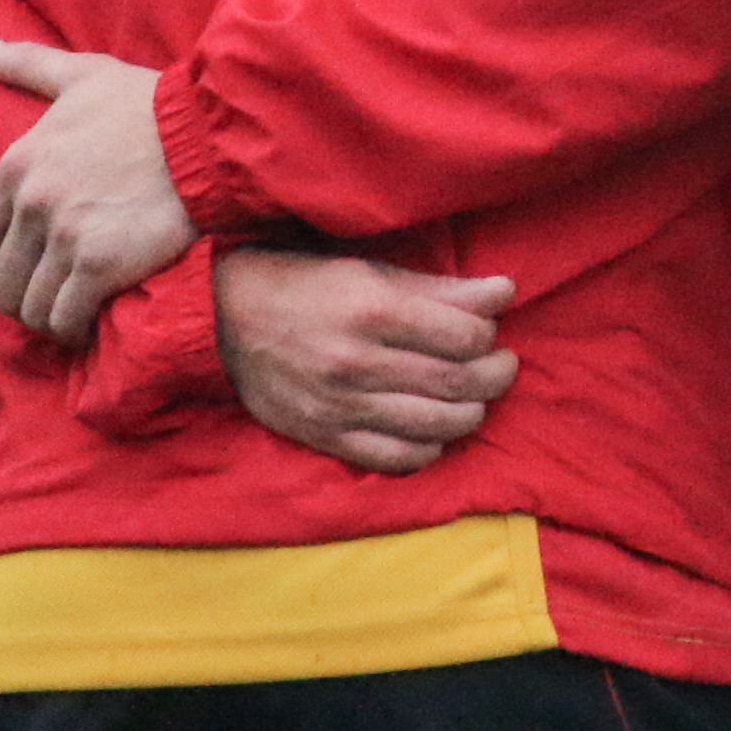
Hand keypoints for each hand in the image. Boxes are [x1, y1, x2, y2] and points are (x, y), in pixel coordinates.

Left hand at [0, 35, 193, 345]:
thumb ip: (24, 64)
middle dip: (22, 301)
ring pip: (32, 308)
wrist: (212, 134)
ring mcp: (65, 235)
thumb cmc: (152, 106)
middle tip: (52, 301)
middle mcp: (33, 202)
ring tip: (75, 314)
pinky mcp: (102, 263)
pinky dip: (76, 329)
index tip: (13, 279)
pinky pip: (66, 318)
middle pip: (0, 285)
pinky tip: (95, 322)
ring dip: (50, 319)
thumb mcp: (84, 76)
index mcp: (18, 164)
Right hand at [212, 249, 519, 475]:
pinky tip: (435, 432)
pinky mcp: (324, 437)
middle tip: (502, 366)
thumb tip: (505, 292)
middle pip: (456, 383)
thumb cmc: (306, 285)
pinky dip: (427, 449)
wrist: (225, 319)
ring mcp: (340, 406)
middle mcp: (356, 362)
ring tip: (475, 398)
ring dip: (470, 414)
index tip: (489, 331)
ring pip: (434, 425)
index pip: (463, 336)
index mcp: (371, 310)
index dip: (488, 335)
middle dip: (495, 376)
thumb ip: (439, 289)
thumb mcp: (370, 271)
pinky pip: (393, 458)